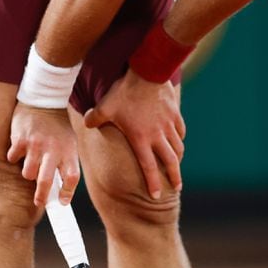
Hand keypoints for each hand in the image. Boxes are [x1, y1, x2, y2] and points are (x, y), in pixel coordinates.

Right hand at [6, 104, 79, 205]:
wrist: (43, 100)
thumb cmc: (57, 126)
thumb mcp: (69, 142)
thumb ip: (65, 163)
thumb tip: (60, 190)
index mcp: (69, 150)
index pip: (72, 177)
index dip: (68, 193)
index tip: (63, 202)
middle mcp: (53, 148)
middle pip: (46, 181)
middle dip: (42, 196)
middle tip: (39, 202)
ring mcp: (35, 144)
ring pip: (27, 173)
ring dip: (27, 173)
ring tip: (31, 163)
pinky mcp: (20, 139)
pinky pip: (14, 159)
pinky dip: (15, 157)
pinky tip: (21, 149)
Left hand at [83, 69, 185, 198]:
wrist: (147, 73)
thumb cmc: (124, 92)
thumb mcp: (104, 106)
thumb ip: (94, 118)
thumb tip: (86, 123)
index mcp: (140, 139)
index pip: (148, 167)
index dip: (153, 182)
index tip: (156, 195)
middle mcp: (157, 136)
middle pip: (170, 162)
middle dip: (174, 177)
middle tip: (176, 187)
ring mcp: (168, 125)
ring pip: (178, 147)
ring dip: (178, 159)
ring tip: (178, 166)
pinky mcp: (174, 114)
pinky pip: (180, 130)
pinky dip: (180, 138)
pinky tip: (178, 140)